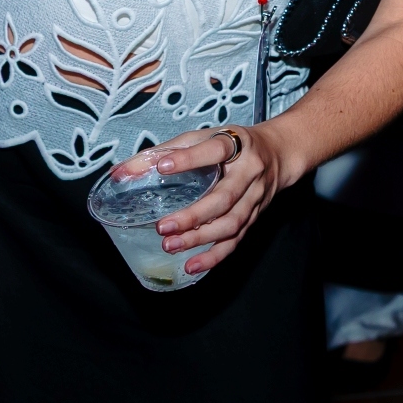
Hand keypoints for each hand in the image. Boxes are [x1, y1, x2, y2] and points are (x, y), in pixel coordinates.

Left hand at [109, 124, 288, 276]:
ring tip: (171, 245)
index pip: (214, 149)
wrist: (280, 153)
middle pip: (224, 198)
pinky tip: (192, 265)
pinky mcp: (255, 217)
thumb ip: (165, 151)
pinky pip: (236, 240)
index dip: (189, 159)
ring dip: (200, 238)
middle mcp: (249, 172)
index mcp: (237, 144)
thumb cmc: (234, 144)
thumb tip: (122, 173)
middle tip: (164, 226)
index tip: (163, 167)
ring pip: (231, 223)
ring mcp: (255, 197)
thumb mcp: (203, 137)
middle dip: (194, 215)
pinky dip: (214, 256)